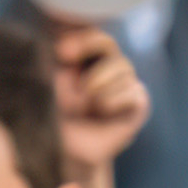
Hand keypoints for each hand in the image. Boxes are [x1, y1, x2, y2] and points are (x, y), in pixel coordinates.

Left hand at [49, 23, 149, 176]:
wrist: (66, 154)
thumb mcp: (49, 88)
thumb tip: (59, 40)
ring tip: (84, 104)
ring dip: (97, 84)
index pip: (89, 34)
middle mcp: (107, 67)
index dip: (80, 37)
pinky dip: (112, 100)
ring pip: (121, 66)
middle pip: (107, 43)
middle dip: (88, 46)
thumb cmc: (54, 120)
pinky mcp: (138, 103)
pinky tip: (101, 110)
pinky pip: (131, 90)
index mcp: (84, 59)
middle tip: (67, 57)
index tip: (61, 51)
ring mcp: (125, 83)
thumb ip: (55, 64)